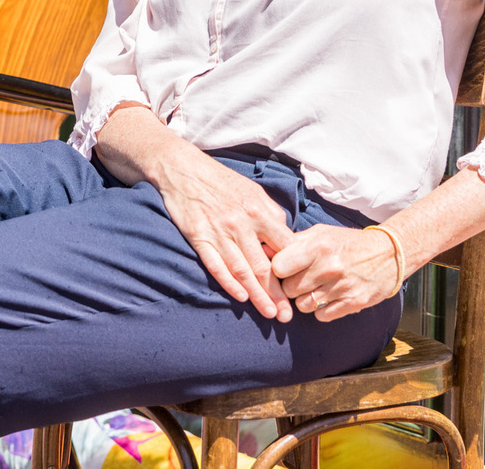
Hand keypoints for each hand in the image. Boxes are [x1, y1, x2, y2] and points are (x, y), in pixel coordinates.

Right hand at [147, 142, 296, 322]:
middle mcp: (241, 224)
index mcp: (259, 211)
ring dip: (257, 295)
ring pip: (242, 270)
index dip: (294, 271)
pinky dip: (228, 283)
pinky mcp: (199, 237)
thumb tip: (286, 239)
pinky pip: (216, 265)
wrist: (182, 168)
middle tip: (287, 316)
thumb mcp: (253, 191)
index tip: (302, 290)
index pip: (284, 248)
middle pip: (264, 266)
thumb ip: (271, 215)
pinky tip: (240, 297)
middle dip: (277, 294)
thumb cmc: (221, 181)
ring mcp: (219, 232)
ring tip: (269, 314)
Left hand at [271, 225, 400, 321]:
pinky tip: (327, 297)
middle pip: (289, 289)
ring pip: (303, 306)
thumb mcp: (319, 234)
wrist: (389, 253)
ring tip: (314, 288)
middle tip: (299, 279)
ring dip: (304, 300)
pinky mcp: (354, 303)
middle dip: (290, 286)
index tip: (283, 269)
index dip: (277, 270)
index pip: (278, 267)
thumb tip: (262, 250)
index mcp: (317, 246)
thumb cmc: (346, 242)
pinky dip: (320, 310)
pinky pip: (321, 316)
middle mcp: (329, 267)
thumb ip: (291, 243)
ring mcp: (342, 287)